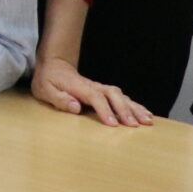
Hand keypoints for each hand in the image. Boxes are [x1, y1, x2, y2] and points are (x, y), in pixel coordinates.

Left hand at [33, 56, 152, 126]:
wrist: (54, 65)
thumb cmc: (48, 80)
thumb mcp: (45, 90)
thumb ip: (60, 99)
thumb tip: (76, 107)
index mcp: (80, 87)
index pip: (96, 98)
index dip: (105, 111)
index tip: (113, 124)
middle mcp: (94, 86)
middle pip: (113, 96)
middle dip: (125, 110)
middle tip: (135, 125)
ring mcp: (101, 88)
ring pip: (122, 96)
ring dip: (135, 108)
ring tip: (147, 121)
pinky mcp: (105, 92)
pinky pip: (123, 98)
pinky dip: (135, 106)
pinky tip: (146, 114)